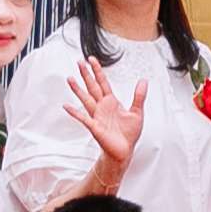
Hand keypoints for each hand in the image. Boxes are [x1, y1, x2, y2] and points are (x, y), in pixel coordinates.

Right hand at [67, 52, 144, 171]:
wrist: (124, 151)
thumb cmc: (129, 134)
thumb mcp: (137, 112)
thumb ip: (139, 96)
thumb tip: (143, 80)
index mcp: (111, 102)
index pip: (103, 82)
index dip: (97, 71)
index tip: (91, 59)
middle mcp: (102, 107)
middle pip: (92, 87)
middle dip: (86, 74)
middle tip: (78, 61)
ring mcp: (97, 116)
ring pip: (86, 99)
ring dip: (78, 89)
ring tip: (69, 78)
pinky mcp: (95, 127)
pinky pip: (84, 118)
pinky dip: (75, 112)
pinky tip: (66, 106)